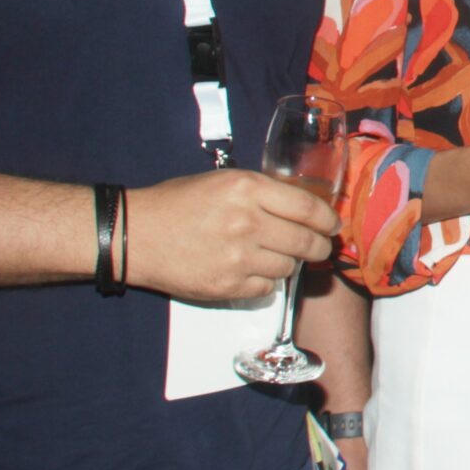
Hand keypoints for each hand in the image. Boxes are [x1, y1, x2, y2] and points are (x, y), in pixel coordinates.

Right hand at [126, 168, 336, 302]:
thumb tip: (305, 208)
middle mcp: (248, 222)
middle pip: (306, 242)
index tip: (332, 226)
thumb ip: (264, 193)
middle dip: (319, 248)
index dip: (328, 220)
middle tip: (319, 248)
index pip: (309, 208)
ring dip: (288, 264)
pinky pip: (266, 288)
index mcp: (248, 189)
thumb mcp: (224, 181)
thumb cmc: (179, 203)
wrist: (137, 234)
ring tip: (273, 256)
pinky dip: (265, 282)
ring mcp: (238, 257)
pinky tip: (251, 271)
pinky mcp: (227, 285)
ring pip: (288, 267)